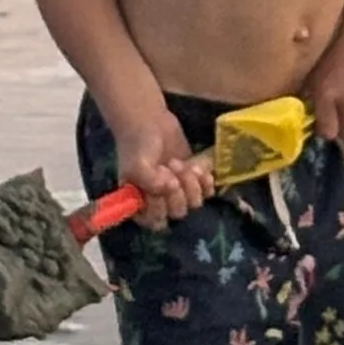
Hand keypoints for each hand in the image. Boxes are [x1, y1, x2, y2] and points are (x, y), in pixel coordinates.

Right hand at [108, 98, 218, 229]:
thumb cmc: (137, 146)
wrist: (151, 123)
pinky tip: (197, 166)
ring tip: (180, 163)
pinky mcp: (194, 181)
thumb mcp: (136, 165)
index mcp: (140, 206)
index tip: (157, 184)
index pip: (155, 221)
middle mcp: (160, 204)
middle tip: (169, 166)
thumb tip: (168, 189)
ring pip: (194, 203)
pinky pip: (207, 192)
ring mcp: (179, 193)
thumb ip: (148, 181)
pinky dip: (205, 181)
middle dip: (177, 190)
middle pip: (178, 213)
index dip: (160, 205)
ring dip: (191, 183)